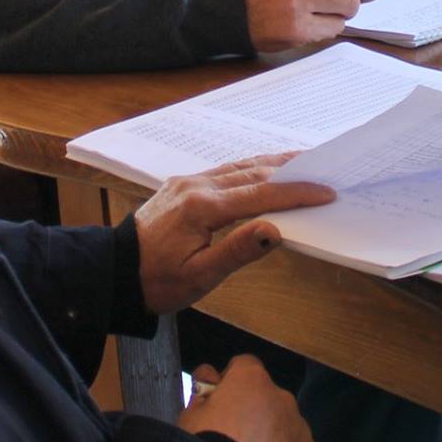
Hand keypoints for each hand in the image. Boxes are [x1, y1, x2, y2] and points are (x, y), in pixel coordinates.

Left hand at [134, 155, 335, 313]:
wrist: (115, 273)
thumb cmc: (156, 281)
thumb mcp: (199, 276)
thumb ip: (238, 251)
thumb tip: (275, 231)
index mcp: (202, 208)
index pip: (261, 195)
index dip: (296, 193)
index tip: (325, 192)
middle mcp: (195, 187)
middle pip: (254, 174)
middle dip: (292, 172)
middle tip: (325, 170)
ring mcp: (188, 182)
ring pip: (240, 167)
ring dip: (273, 164)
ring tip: (305, 160)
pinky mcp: (183, 186)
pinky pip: (225, 171)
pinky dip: (251, 168)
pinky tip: (265, 169)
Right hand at [179, 356, 320, 441]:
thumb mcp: (189, 415)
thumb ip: (204, 392)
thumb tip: (209, 377)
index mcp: (252, 380)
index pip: (245, 366)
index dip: (231, 383)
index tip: (220, 403)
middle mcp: (283, 398)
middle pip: (269, 398)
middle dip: (255, 412)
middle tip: (235, 439)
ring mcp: (300, 429)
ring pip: (287, 426)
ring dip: (273, 437)